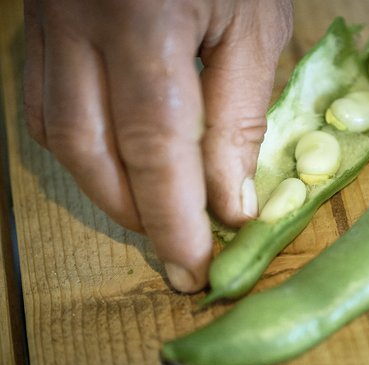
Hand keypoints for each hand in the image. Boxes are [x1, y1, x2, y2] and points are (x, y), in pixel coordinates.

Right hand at [23, 0, 292, 292]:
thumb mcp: (255, 27)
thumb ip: (240, 117)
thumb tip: (230, 202)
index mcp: (145, 18)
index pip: (154, 143)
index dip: (174, 216)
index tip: (196, 267)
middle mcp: (79, 22)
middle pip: (92, 151)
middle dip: (137, 214)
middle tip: (179, 252)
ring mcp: (50, 23)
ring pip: (61, 136)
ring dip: (110, 191)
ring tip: (156, 218)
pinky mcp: (43, 27)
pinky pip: (49, 108)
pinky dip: (87, 154)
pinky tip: (120, 170)